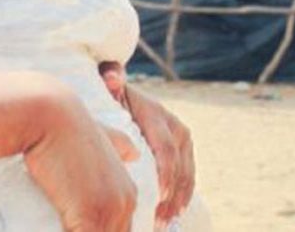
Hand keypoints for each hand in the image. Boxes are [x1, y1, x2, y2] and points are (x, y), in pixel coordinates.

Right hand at [25, 90, 138, 231]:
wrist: (49, 115)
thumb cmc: (65, 125)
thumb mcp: (100, 136)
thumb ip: (119, 145)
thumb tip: (133, 153)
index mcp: (127, 191)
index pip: (121, 229)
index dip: (100, 229)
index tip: (77, 223)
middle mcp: (124, 202)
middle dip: (90, 230)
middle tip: (68, 226)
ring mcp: (110, 210)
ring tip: (64, 226)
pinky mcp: (90, 216)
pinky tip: (56, 230)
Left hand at [99, 61, 194, 223]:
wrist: (122, 90)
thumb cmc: (108, 93)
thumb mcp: (107, 86)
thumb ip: (110, 79)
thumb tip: (113, 77)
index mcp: (155, 112)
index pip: (165, 147)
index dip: (165, 172)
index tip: (161, 195)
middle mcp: (173, 126)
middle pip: (178, 166)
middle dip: (172, 195)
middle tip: (160, 218)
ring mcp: (181, 139)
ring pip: (186, 175)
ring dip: (178, 201)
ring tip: (166, 223)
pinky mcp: (183, 151)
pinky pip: (187, 177)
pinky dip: (181, 197)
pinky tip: (173, 216)